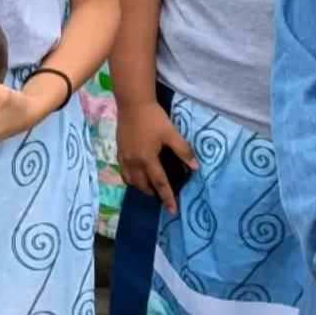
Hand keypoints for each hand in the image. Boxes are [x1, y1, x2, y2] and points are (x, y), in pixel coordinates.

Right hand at [116, 100, 196, 215]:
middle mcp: (134, 163)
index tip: (173, 211)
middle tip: (162, 196)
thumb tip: (196, 167)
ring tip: (150, 187)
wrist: (132, 104)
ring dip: (141, 187)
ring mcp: (125, 158)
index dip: (168, 198)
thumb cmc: (153, 118)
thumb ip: (183, 150)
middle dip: (153, 194)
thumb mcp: (171, 133)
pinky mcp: (119, 152)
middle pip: (143, 186)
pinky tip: (136, 174)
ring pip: (131, 181)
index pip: (160, 184)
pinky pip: (123, 172)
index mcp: (148, 160)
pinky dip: (130, 178)